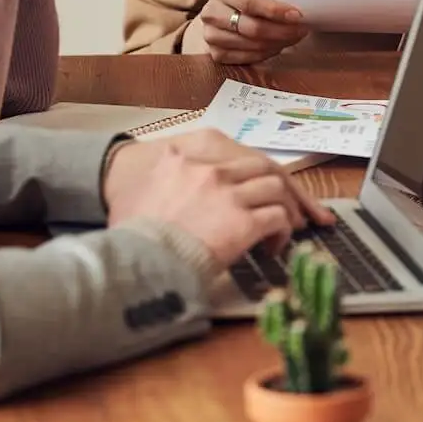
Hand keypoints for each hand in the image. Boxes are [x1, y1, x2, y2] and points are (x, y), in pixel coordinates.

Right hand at [104, 128, 334, 265]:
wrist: (136, 264)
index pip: (232, 157)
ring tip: (287, 227)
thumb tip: (155, 189)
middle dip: (281, 187)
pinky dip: (282, 231)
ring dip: (286, 209)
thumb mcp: (134, 198)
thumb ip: (158, 183)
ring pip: (276, 189)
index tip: (259, 188)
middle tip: (291, 207)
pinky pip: (277, 219)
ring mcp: (229, 195)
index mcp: (183, 161)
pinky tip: (274, 246)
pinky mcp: (243, 222)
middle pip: (262, 168)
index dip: (252, 174)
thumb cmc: (131, 238)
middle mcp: (210, 172)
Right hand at [198, 0, 306, 64]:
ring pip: (251, 45)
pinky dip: (267, 53)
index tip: (297, 15)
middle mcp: (211, 12)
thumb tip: (299, 10)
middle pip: (252, 28)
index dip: (275, 10)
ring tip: (294, 38)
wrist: (225, 12)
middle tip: (302, 30)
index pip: (249, 2)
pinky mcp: (215, 54)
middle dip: (282, 31)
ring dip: (278, 43)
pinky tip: (279, 46)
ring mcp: (210, 35)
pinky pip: (246, 58)